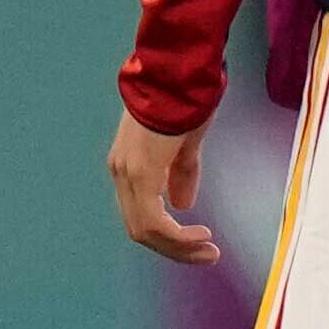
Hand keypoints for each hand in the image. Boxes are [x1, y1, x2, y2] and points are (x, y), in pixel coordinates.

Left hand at [110, 110, 220, 263]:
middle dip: (176, 249)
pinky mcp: (141, 172)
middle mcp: (121, 172)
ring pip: (146, 231)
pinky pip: (154, 221)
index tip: (199, 241)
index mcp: (129, 165)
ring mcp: (127, 173)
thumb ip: (181, 174)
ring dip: (179, 248)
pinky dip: (177, 236)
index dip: (169, 236)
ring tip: (208, 251)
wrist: (179, 73)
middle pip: (140, 230)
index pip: (141, 215)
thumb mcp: (184, 145)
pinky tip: (199, 236)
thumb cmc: (185, 100)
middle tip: (207, 255)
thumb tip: (183, 205)